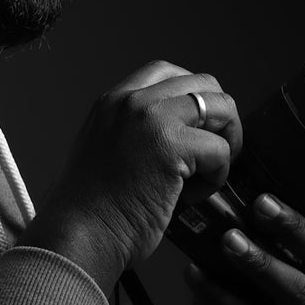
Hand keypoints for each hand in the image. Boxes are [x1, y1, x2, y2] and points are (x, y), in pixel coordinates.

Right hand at [22, 60, 242, 293]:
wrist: (80, 233)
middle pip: (203, 82)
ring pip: (222, 107)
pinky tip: (190, 195)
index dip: (192, 96)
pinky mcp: (172, 145)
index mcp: (114, 100)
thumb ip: (135, 129)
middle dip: (219, 118)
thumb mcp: (106, 147)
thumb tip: (184, 131)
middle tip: (210, 154)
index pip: (167, 71)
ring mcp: (152, 118)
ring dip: (224, 143)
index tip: (195, 128)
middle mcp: (132, 100)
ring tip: (203, 174)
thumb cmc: (92, 206)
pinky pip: (221, 150)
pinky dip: (216, 177)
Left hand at [181, 169, 304, 304]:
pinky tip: (194, 272)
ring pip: (295, 291)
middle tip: (260, 202)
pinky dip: (219, 293)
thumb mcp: (246, 254)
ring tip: (229, 240)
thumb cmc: (233, 292)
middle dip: (294, 226)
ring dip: (261, 262)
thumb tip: (228, 171)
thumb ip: (250, 224)